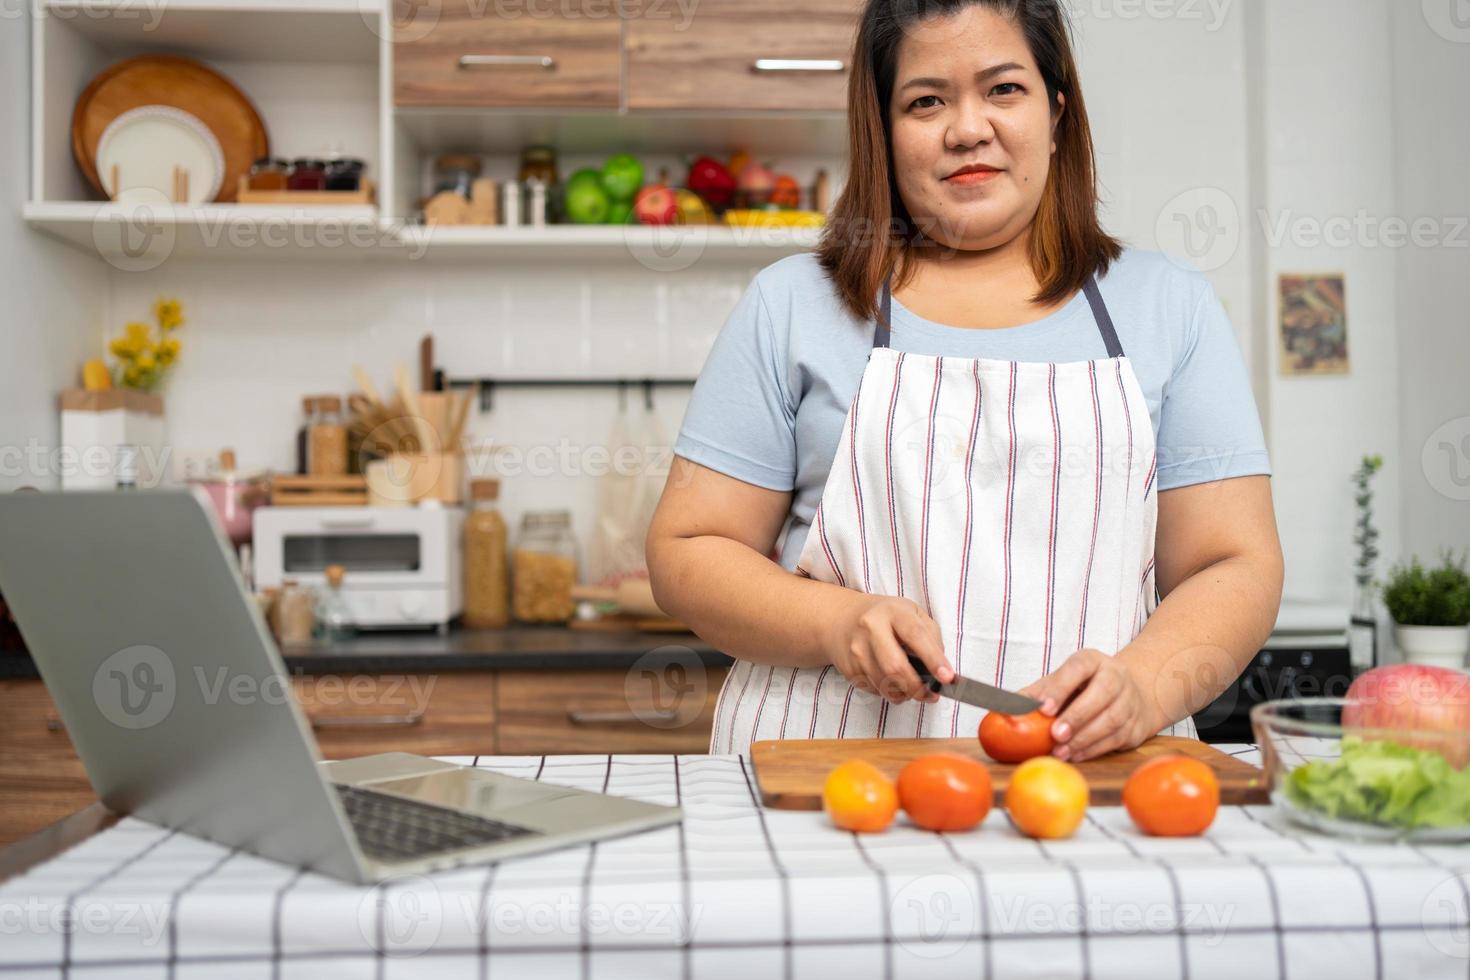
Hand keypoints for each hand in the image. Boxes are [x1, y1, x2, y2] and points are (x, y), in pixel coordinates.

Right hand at [823, 594, 951, 704]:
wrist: (843, 619)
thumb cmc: (887, 618)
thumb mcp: (913, 614)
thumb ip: (931, 637)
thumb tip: (941, 669)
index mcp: (893, 612)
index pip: (915, 636)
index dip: (933, 658)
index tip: (947, 677)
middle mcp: (871, 629)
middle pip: (895, 667)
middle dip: (917, 687)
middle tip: (930, 694)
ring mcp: (857, 650)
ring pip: (885, 685)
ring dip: (905, 693)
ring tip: (912, 687)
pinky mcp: (849, 669)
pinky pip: (875, 690)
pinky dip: (890, 692)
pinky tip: (892, 681)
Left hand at [1018, 648, 1158, 762]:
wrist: (1132, 695)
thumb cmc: (1084, 688)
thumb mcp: (1061, 682)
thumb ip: (1036, 692)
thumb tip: (1003, 708)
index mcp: (1093, 661)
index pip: (1078, 668)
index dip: (1061, 687)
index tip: (1044, 708)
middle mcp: (1116, 676)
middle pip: (1101, 694)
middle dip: (1077, 716)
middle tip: (1055, 735)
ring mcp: (1130, 701)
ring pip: (1111, 720)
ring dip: (1084, 738)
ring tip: (1061, 751)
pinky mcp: (1137, 725)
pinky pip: (1116, 739)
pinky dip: (1094, 749)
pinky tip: (1075, 755)